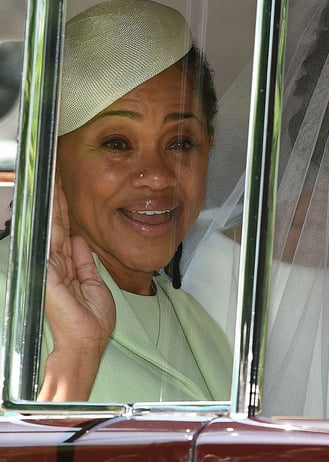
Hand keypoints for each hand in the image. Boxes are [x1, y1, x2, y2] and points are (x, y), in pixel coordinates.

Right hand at [38, 177, 114, 400]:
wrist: (87, 339)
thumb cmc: (92, 319)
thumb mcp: (93, 283)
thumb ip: (85, 261)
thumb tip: (81, 241)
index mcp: (68, 268)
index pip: (66, 235)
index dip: (66, 214)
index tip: (64, 194)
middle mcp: (56, 264)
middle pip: (57, 227)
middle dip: (57, 203)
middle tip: (54, 178)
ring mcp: (49, 266)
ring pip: (52, 229)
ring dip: (53, 205)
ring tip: (51, 182)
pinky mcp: (47, 271)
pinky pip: (50, 241)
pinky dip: (50, 223)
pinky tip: (49, 206)